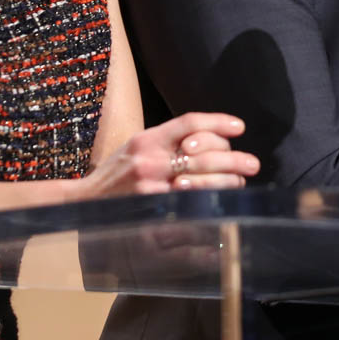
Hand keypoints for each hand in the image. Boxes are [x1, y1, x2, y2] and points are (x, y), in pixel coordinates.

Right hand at [79, 112, 258, 199]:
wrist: (86, 203)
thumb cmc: (117, 173)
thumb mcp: (137, 145)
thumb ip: (167, 140)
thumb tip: (209, 139)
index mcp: (146, 140)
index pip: (188, 123)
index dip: (218, 123)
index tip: (240, 128)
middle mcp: (149, 161)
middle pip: (202, 154)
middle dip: (233, 159)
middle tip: (252, 164)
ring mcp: (151, 191)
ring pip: (201, 184)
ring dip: (226, 184)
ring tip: (240, 184)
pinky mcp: (152, 216)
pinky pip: (189, 215)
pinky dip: (210, 215)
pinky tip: (225, 216)